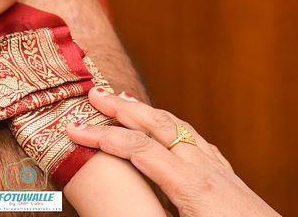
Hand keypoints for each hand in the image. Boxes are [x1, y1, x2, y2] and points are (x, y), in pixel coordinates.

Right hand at [66, 88, 279, 216]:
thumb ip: (150, 213)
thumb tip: (118, 206)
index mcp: (189, 184)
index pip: (137, 148)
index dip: (101, 137)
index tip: (72, 130)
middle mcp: (202, 165)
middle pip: (155, 123)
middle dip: (121, 107)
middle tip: (93, 93)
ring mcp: (215, 164)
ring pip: (175, 124)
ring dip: (144, 110)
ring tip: (120, 100)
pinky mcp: (224, 170)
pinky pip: (191, 136)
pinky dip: (168, 123)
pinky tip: (162, 124)